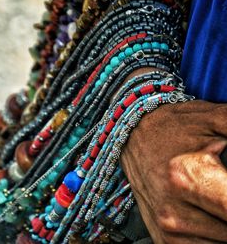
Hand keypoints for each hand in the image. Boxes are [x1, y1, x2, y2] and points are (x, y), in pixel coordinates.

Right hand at [121, 100, 226, 242]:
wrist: (133, 135)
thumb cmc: (174, 126)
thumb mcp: (215, 119)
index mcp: (187, 177)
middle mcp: (173, 210)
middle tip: (224, 187)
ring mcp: (167, 228)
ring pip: (223, 242)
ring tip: (220, 197)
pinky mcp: (163, 237)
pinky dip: (217, 235)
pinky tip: (213, 214)